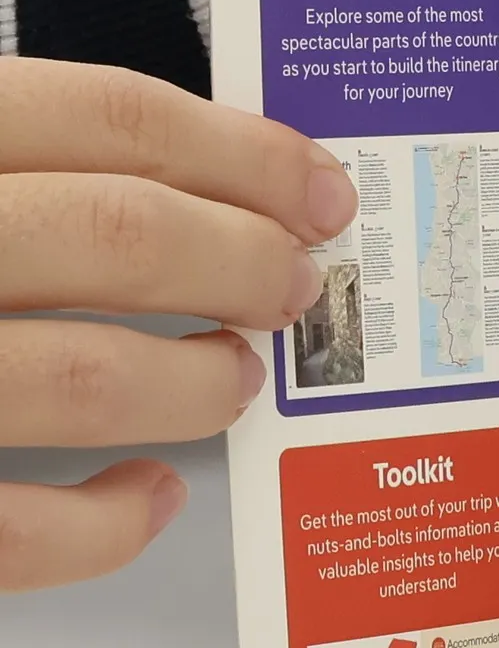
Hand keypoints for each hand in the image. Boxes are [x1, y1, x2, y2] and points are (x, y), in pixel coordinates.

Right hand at [0, 59, 357, 590]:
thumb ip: (13, 158)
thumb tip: (202, 185)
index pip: (101, 115)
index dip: (241, 152)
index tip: (318, 189)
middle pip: (118, 236)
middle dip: (242, 262)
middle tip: (297, 287)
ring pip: (81, 377)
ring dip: (194, 381)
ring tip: (231, 377)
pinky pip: (15, 532)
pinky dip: (109, 525)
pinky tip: (150, 497)